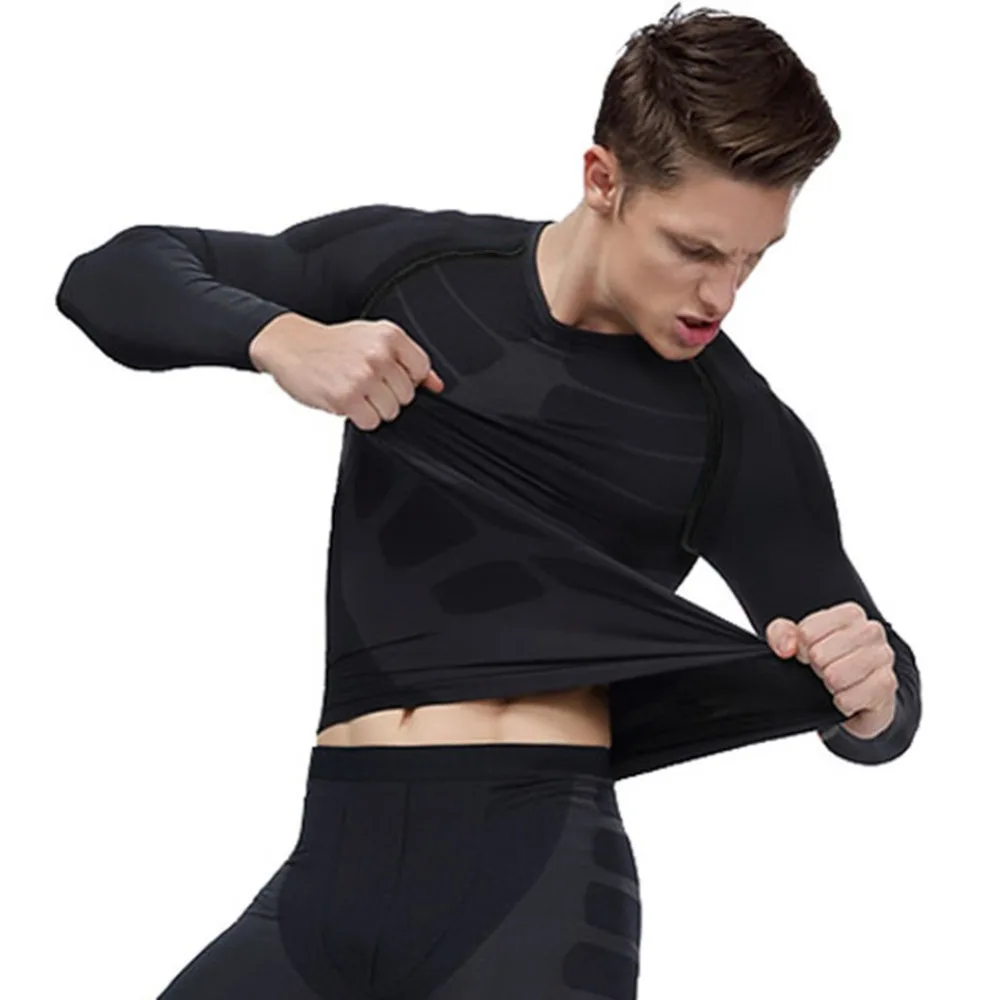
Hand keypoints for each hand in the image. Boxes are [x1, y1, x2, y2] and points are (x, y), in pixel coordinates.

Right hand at [249, 314, 444, 429]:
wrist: (290, 345)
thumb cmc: (332, 344)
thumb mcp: (372, 339)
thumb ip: (406, 360)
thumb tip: (436, 385)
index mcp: (389, 335)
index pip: (421, 370)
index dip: (407, 379)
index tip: (388, 376)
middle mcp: (379, 354)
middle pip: (407, 396)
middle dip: (388, 395)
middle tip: (365, 383)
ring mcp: (363, 376)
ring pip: (391, 412)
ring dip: (373, 409)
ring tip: (355, 391)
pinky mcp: (346, 397)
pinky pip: (371, 422)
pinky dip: (360, 418)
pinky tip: (346, 401)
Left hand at [766, 601, 897, 739]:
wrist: (860, 697)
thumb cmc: (829, 662)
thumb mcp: (798, 643)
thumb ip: (781, 634)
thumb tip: (786, 648)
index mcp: (850, 614)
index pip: (807, 632)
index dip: (801, 650)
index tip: (810, 655)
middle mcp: (871, 631)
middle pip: (819, 654)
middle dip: (817, 668)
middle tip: (827, 670)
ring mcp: (883, 657)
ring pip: (835, 676)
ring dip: (830, 686)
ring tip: (837, 682)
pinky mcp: (887, 685)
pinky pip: (848, 698)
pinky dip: (842, 703)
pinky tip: (848, 697)